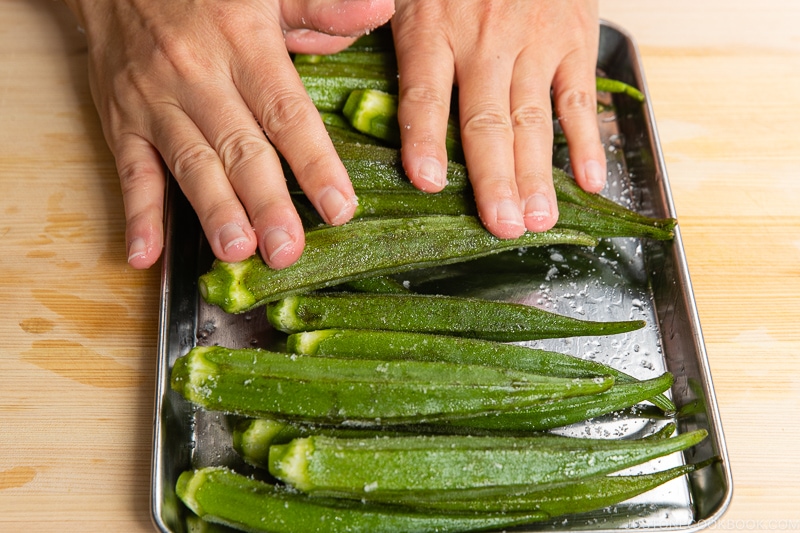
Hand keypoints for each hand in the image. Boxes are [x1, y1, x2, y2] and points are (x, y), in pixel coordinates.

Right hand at [63, 0, 393, 268]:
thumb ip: (323, 8)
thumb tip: (379, 9)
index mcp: (244, 43)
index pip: (287, 113)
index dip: (315, 164)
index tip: (340, 207)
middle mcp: (199, 75)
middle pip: (239, 148)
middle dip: (266, 203)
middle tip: (287, 249)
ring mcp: (156, 101)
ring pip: (190, 164)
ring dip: (214, 211)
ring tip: (237, 250)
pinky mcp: (121, 121)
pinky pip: (129, 171)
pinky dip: (138, 215)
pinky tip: (147, 253)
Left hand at [391, 0, 604, 237]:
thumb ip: (376, 18)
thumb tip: (345, 60)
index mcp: (432, 27)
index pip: (425, 94)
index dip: (426, 141)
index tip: (428, 183)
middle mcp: (484, 41)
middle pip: (487, 122)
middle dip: (495, 180)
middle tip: (501, 226)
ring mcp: (533, 43)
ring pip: (533, 120)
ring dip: (537, 175)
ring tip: (537, 220)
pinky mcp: (572, 40)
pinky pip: (578, 98)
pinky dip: (587, 141)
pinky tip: (590, 180)